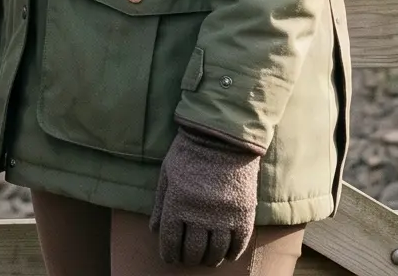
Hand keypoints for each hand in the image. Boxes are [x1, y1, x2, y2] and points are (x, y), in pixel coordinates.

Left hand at [150, 119, 263, 265]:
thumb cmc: (189, 153)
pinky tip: (227, 255)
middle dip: (188, 259)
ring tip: (207, 260)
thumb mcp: (167, 174)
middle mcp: (199, 215)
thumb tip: (154, 230)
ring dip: (210, 259)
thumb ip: (160, 204)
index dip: (169, 254)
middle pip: (193, 250)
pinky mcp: (243, 213)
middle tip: (188, 260)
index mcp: (177, 204)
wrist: (224, 138)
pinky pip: (238, 243)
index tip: (170, 259)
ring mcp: (223, 216)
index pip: (170, 240)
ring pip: (215, 250)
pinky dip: (232, 253)